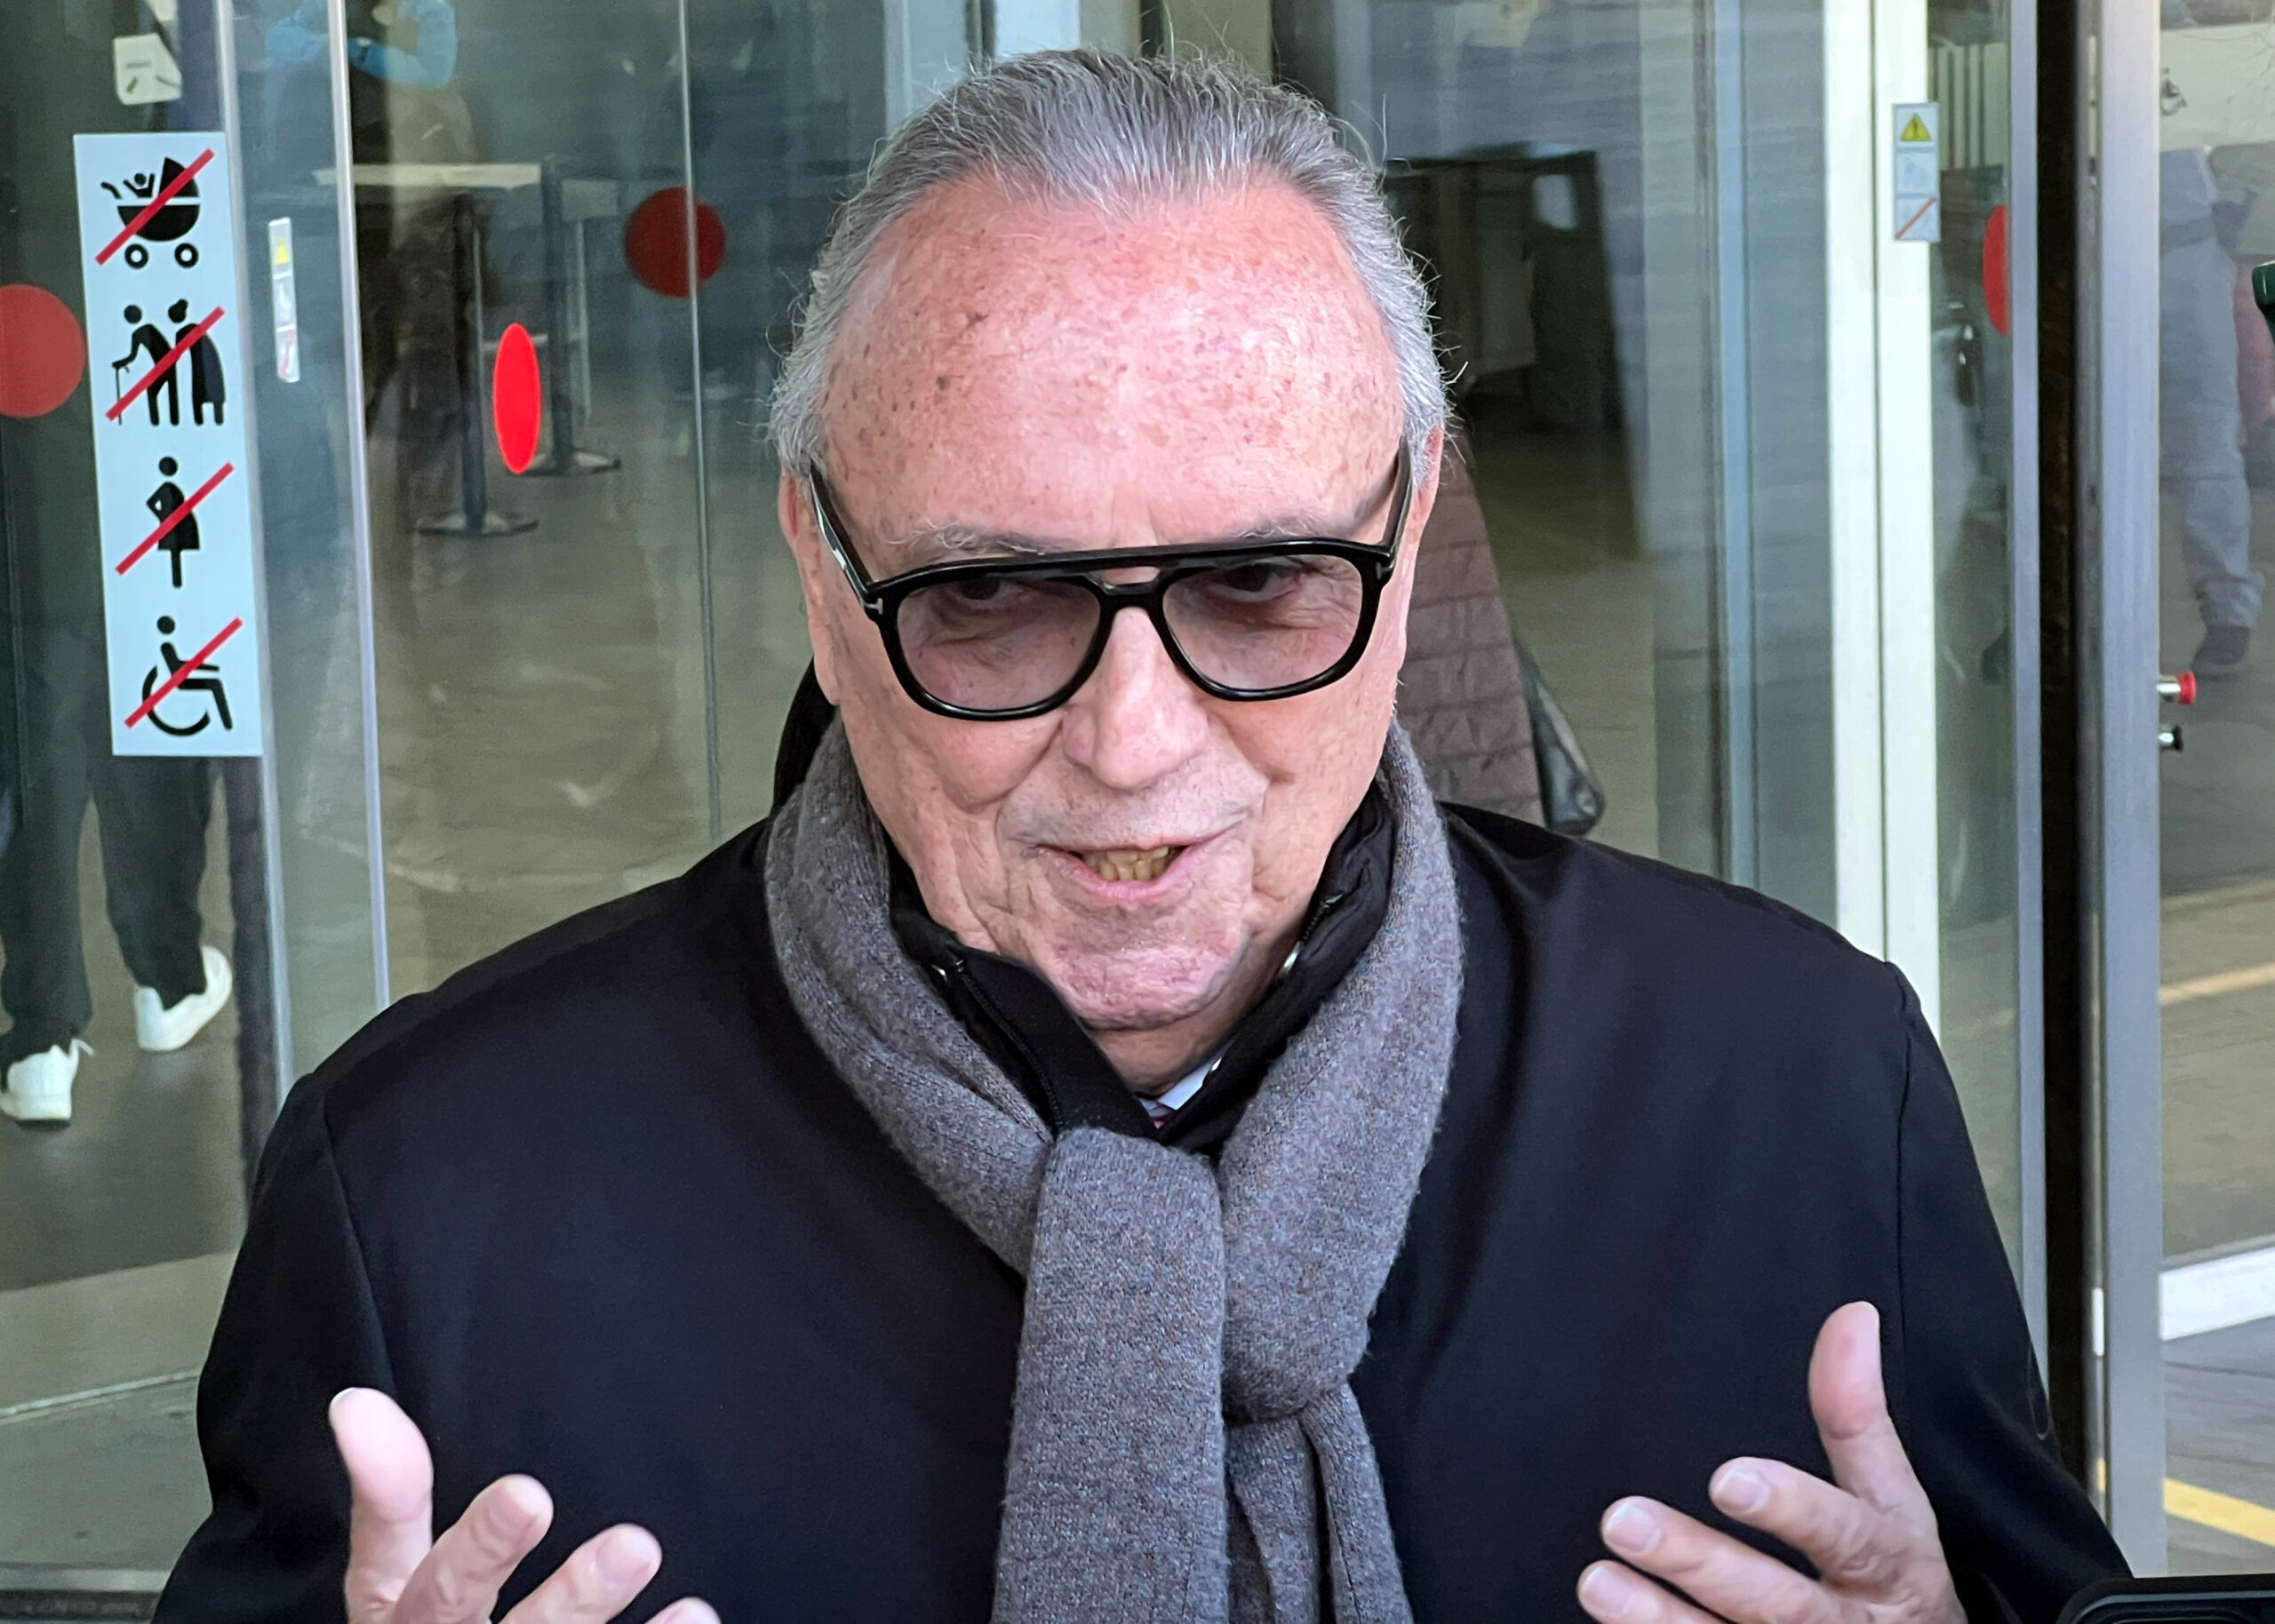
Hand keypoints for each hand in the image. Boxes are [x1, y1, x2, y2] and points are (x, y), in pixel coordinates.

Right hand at [330, 1388, 715, 1623]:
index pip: (385, 1550)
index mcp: (395, 1608)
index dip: (395, 1499)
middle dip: (484, 1549)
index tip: (465, 1459)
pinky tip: (693, 1610)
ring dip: (582, 1601)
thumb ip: (396, 1494)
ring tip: (636, 1546)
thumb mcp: (401, 1577)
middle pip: (445, 1604)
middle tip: (528, 1495)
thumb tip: (357, 1404)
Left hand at [1577, 1302, 1963, 1623]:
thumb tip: (1851, 1317)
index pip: (1844, 1534)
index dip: (1792, 1509)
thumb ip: (1857, 1415)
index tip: (1728, 1477)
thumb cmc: (1891, 1577)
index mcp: (1888, 1565)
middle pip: (1776, 1603)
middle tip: (1625, 1519)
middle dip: (1701, 1563)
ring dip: (1659, 1620)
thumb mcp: (1891, 1499)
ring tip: (1597, 1581)